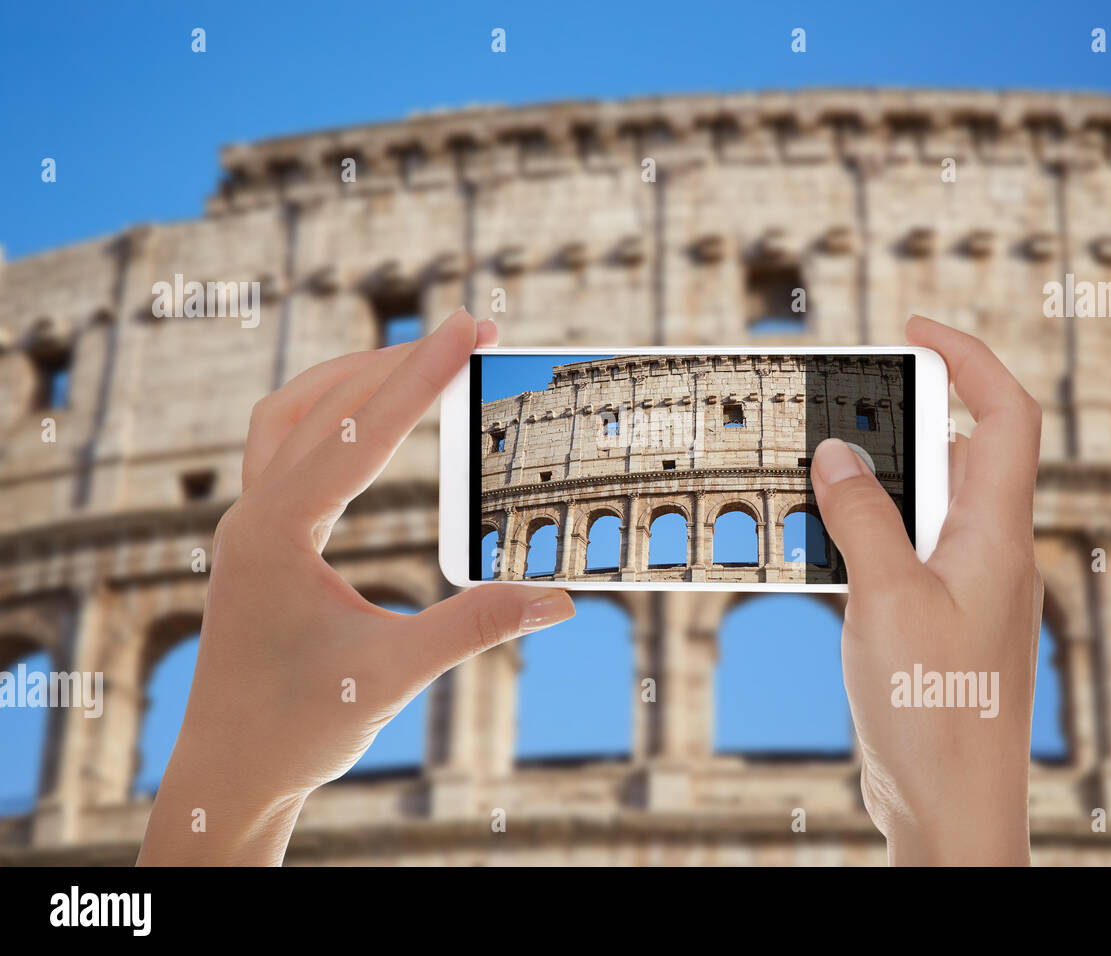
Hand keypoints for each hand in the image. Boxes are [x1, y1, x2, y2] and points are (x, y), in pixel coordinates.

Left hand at [138, 309, 574, 865]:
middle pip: (327, 405)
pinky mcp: (258, 538)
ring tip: (421, 356)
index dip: (422, 377)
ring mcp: (248, 524)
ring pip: (292, 414)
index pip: (361, 434)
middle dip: (401, 361)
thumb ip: (475, 626)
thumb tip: (559, 598)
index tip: (468, 328)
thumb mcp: (394, 674)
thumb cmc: (297, 727)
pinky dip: (331, 413)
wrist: (229, 771)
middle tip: (471, 330)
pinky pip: (285, 445)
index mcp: (277, 534)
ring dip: (356, 376)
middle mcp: (253, 515)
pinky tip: (366, 420)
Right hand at [811, 314, 1042, 865]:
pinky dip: (866, 530)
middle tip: (842, 400)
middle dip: (906, 414)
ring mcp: (964, 585)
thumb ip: (863, 517)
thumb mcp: (886, 598)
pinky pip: (904, 550)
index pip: (1005, 415)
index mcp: (996, 533)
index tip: (914, 329)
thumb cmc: (936, 708)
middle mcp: (989, 550)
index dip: (968, 358)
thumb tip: (837, 451)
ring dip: (878, 477)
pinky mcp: (935, 618)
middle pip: (961, 450)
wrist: (951, 801)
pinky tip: (821, 539)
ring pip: (926, 502)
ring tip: (817, 466)